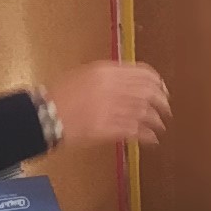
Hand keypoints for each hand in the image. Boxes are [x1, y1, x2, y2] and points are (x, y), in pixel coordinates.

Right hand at [47, 61, 169, 149]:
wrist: (44, 115)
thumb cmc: (59, 94)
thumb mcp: (84, 75)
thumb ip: (108, 77)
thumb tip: (128, 83)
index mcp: (107, 71)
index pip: (143, 73)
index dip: (156, 82)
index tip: (161, 88)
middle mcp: (114, 88)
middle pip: (149, 92)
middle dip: (162, 102)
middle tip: (166, 109)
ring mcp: (112, 109)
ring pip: (146, 113)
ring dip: (157, 120)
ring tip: (160, 125)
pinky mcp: (110, 129)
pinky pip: (136, 132)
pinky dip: (148, 136)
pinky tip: (152, 139)